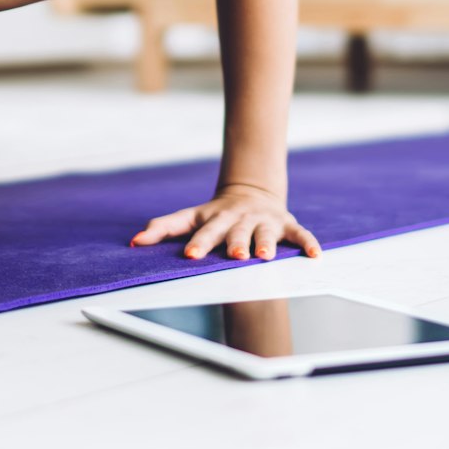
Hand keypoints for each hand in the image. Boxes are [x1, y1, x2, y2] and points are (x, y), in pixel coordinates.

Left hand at [128, 183, 322, 260]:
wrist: (252, 192)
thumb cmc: (216, 214)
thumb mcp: (190, 216)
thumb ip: (163, 227)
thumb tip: (133, 241)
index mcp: (216, 219)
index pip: (204, 231)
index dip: (198, 243)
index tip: (190, 255)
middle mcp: (241, 220)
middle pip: (236, 233)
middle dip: (236, 244)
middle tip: (235, 256)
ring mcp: (265, 222)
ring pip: (266, 234)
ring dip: (266, 244)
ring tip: (265, 257)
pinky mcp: (286, 225)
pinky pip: (299, 235)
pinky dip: (308, 244)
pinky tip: (315, 256)